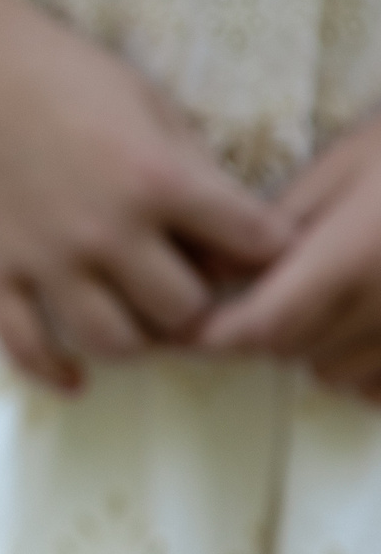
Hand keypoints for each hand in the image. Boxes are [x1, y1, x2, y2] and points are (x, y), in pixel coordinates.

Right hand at [0, 0, 288, 389]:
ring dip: (136, 342)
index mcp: (157, 180)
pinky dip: (55, 372)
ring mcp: (44, 261)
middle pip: (182, 312)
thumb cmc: (55, 70)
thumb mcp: (146, 101)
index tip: (254, 249)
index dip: (263, 250)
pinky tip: (75, 379)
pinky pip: (26, 347)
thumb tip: (223, 224)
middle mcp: (106, 232)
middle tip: (188, 290)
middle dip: (196, 305)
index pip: (248, 244)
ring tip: (137, 324)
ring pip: (112, 343)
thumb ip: (189, 165)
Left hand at [195, 112, 380, 400]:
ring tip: (326, 300)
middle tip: (263, 293)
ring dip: (314, 347)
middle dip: (263, 330)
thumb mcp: (341, 168)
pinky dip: (362, 369)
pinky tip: (364, 326)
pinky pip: (378, 386)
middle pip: (291, 349)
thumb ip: (272, 226)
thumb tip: (203, 271)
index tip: (190, 327)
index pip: (261, 326)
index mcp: (351, 258)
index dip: (216, 335)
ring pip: (334, 371)